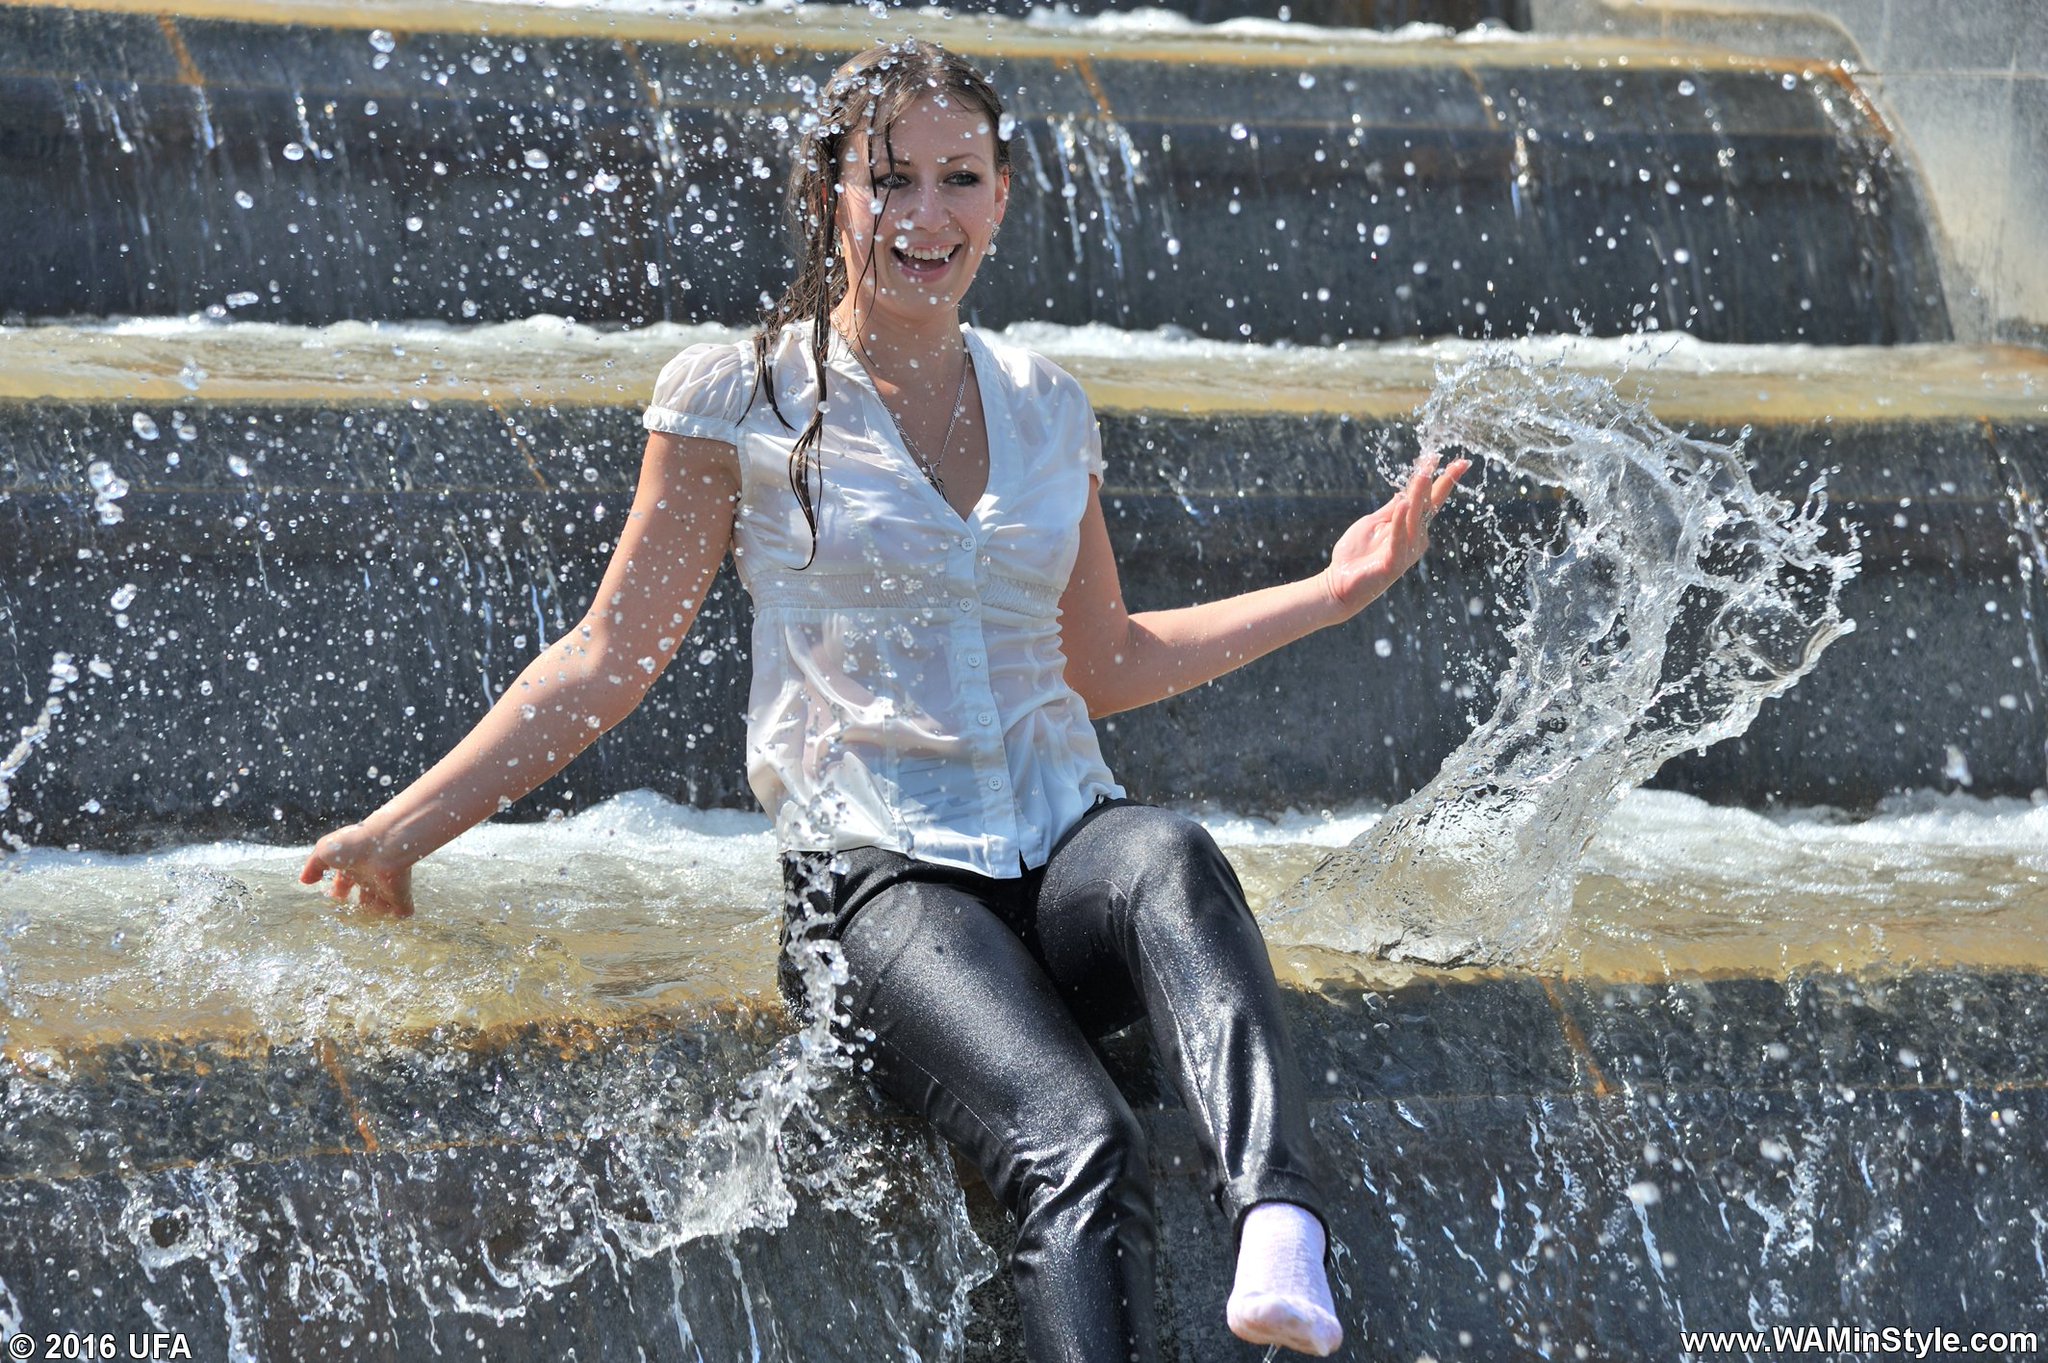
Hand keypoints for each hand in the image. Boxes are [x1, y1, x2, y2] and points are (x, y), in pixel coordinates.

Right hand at [299, 822, 416, 917]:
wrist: (382, 844)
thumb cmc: (352, 845)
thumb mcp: (324, 851)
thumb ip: (313, 866)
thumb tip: (305, 880)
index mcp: (352, 864)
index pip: (344, 879)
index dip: (339, 889)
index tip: (335, 897)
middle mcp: (369, 875)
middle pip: (365, 892)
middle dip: (359, 903)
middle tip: (352, 915)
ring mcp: (386, 884)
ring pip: (382, 902)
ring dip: (377, 911)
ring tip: (370, 923)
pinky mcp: (400, 893)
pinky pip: (403, 910)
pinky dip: (400, 916)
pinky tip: (394, 922)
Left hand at [1323, 454, 1470, 616]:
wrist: (1338, 584)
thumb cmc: (1356, 554)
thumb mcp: (1374, 524)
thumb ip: (1390, 510)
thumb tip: (1405, 492)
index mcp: (1410, 527)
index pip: (1429, 499)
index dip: (1440, 479)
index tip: (1454, 460)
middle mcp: (1414, 538)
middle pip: (1428, 505)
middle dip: (1440, 483)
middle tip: (1453, 462)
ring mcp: (1406, 551)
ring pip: (1415, 518)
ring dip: (1419, 494)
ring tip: (1424, 473)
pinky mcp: (1393, 563)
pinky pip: (1399, 539)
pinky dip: (1400, 522)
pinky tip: (1403, 503)